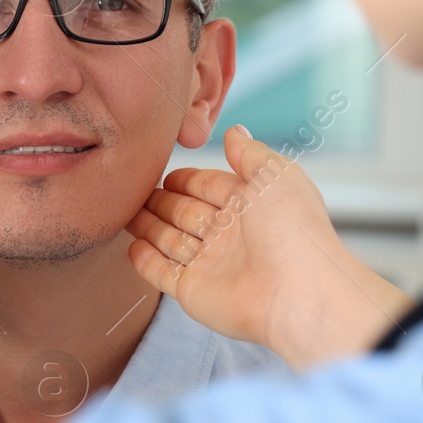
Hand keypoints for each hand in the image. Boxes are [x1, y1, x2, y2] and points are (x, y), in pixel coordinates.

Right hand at [125, 127, 411, 367]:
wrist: (297, 292)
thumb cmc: (293, 230)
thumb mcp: (275, 175)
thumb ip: (249, 153)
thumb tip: (234, 131)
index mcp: (248, 206)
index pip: (207, 187)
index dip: (186, 180)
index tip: (162, 172)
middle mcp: (228, 234)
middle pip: (184, 213)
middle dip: (160, 202)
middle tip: (134, 191)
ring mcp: (209, 264)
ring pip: (169, 240)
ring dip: (147, 226)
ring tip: (125, 213)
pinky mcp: (192, 290)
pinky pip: (162, 273)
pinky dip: (145, 260)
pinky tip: (132, 247)